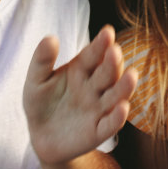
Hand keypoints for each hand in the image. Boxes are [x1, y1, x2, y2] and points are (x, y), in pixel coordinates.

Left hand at [23, 25, 137, 164]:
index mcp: (81, 69)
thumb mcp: (36, 80)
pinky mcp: (98, 131)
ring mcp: (98, 108)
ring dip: (124, 86)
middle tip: (115, 52)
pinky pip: (110, 124)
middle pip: (107, 73)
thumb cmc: (40, 103)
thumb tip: (51, 37)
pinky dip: (117, 117)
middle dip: (112, 63)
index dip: (101, 44)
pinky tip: (123, 108)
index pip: (93, 54)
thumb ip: (42, 60)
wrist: (40, 137)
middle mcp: (95, 87)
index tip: (107, 32)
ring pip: (115, 96)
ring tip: (131, 75)